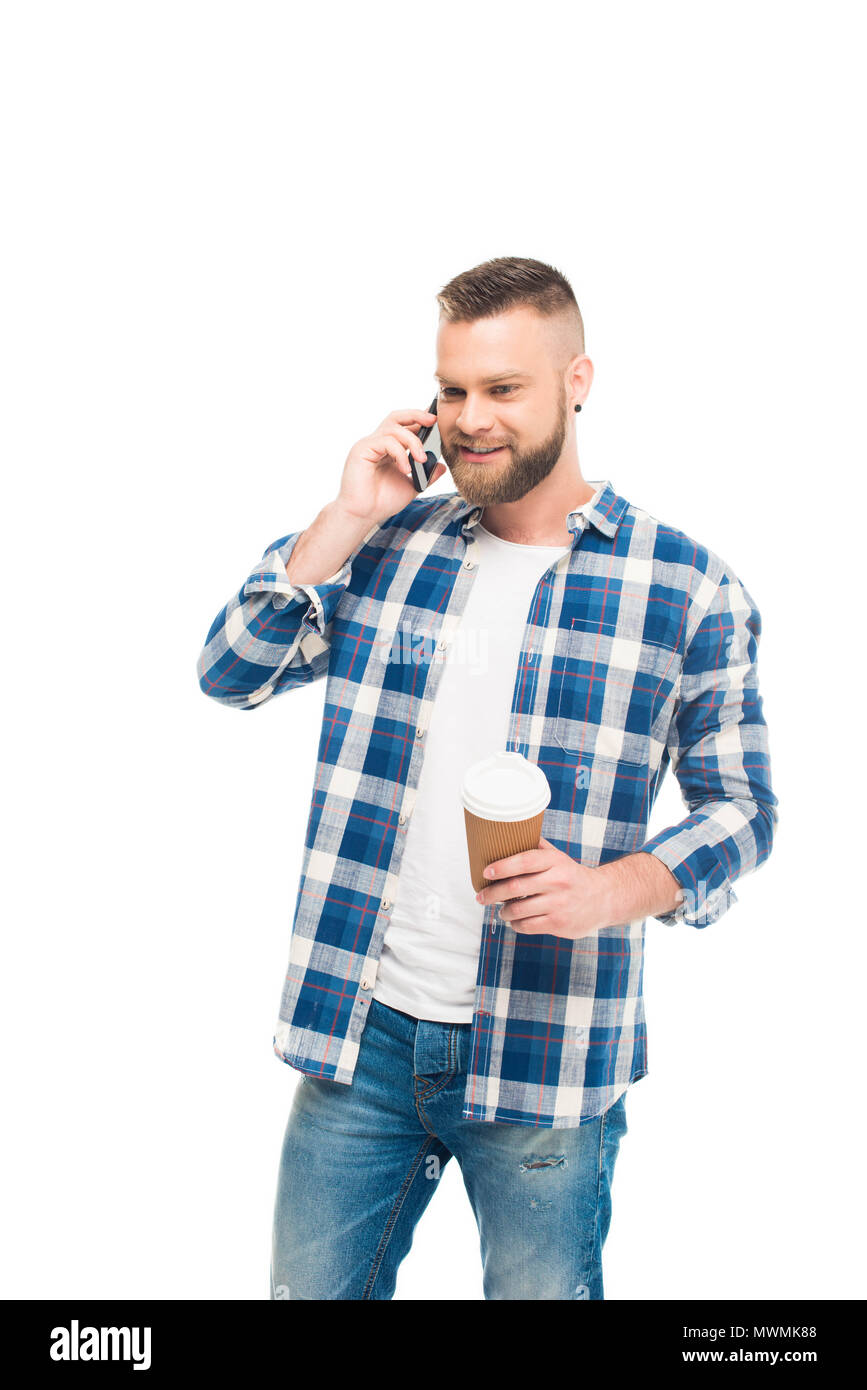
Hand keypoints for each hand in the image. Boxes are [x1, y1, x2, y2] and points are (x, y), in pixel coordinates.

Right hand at [336, 408, 448, 524]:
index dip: (419, 420)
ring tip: (421, 460)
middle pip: (396, 418)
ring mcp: (368, 445)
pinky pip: (386, 442)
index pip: (404, 426)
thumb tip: (442, 465)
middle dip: (416, 414)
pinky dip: (400, 453)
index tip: (436, 421)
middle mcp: (377, 443)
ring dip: (412, 442)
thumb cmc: (382, 502)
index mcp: (388, 449)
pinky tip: (406, 469)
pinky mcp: (362, 450)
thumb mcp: (412, 486)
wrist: (363, 515)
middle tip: (433, 421)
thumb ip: (426, 475)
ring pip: (394, 429)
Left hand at [474, 836, 613, 938]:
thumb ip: (537, 848)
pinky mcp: (558, 924)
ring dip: (504, 911)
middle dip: (492, 893)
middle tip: (481, 896)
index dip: (502, 866)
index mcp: (555, 862)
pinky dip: (515, 924)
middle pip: (515, 887)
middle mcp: (557, 882)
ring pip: (518, 910)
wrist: (603, 899)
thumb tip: (509, 834)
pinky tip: (515, 920)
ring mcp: (558, 904)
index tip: (485, 871)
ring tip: (501, 909)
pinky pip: (527, 926)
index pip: (524, 861)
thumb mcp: (559, 858)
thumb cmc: (572, 877)